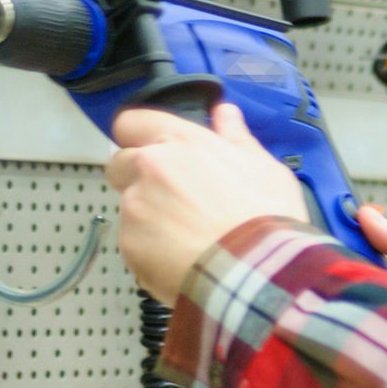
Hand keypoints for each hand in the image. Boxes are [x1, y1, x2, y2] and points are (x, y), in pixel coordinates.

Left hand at [107, 103, 306, 304]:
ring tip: (188, 238)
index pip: (132, 121)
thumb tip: (225, 113)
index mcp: (181, 142)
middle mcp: (149, 168)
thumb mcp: (265, 170)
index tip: (153, 149)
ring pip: (129, 207)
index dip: (139, 135)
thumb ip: (236, 139)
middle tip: (174, 199)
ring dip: (148, 217)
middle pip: (120, 163)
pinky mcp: (129, 245)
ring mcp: (134, 208)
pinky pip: (133, 243)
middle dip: (138, 178)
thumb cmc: (266, 219)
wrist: (256, 273)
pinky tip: (183, 259)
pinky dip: (151, 251)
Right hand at [359, 205, 386, 358]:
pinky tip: (373, 333)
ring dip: (367, 307)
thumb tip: (367, 217)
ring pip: (366, 311)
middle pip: (363, 281)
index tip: (325, 239)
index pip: (370, 251)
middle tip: (349, 280)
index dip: (349, 244)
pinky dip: (376, 336)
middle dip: (355, 278)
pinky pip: (378, 341)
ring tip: (370, 307)